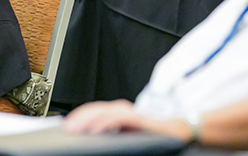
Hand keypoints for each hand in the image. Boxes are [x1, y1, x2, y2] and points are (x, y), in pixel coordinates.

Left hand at [64, 100, 192, 141]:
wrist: (180, 132)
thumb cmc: (155, 136)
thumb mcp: (128, 136)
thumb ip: (113, 134)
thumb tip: (93, 138)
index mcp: (119, 114)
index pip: (95, 111)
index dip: (80, 116)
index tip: (68, 125)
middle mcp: (124, 111)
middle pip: (97, 109)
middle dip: (80, 117)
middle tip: (67, 128)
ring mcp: (131, 114)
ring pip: (105, 111)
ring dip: (88, 119)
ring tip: (76, 129)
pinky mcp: (140, 119)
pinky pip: (119, 118)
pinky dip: (106, 122)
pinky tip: (96, 129)